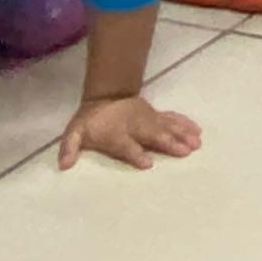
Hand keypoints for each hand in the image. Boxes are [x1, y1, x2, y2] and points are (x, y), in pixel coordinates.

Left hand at [57, 92, 203, 172]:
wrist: (104, 96)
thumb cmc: (91, 121)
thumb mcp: (74, 133)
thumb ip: (69, 148)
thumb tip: (64, 165)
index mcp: (116, 133)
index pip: (127, 145)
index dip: (136, 154)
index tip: (148, 164)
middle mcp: (135, 126)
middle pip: (154, 135)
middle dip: (169, 143)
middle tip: (185, 151)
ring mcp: (148, 118)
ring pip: (167, 126)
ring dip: (182, 134)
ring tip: (196, 144)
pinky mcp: (156, 115)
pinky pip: (173, 119)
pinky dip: (185, 124)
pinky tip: (197, 131)